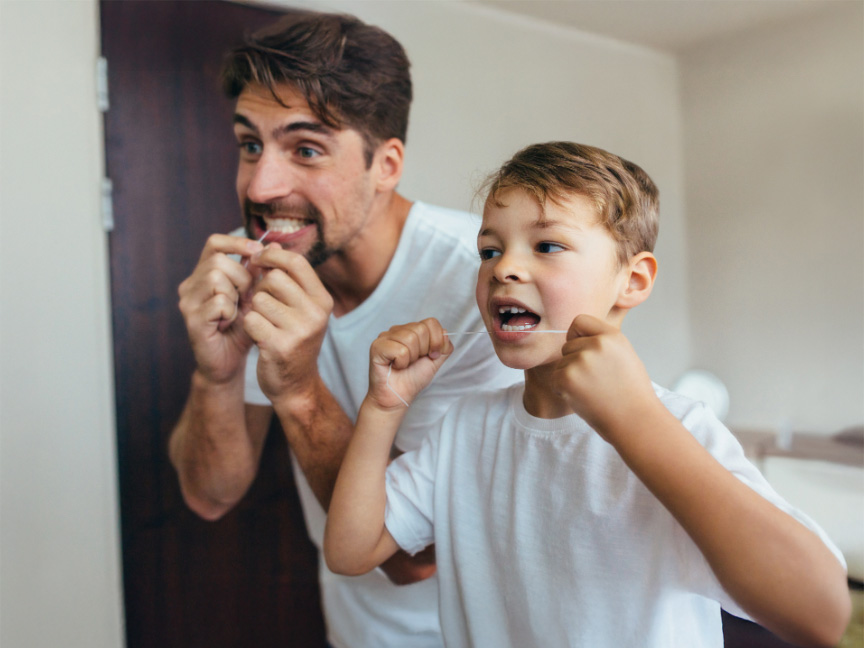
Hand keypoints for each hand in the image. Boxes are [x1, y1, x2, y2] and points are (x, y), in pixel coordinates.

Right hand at [178, 234, 265, 383]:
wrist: (229, 362)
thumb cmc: (242, 328)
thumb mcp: (254, 296)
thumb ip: (260, 273)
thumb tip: (274, 245)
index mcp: (203, 274)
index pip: (214, 243)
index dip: (236, 243)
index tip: (257, 252)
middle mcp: (191, 285)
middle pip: (218, 260)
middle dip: (241, 276)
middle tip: (248, 296)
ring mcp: (188, 302)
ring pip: (215, 277)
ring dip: (236, 294)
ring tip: (237, 310)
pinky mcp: (192, 320)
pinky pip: (218, 302)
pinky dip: (230, 311)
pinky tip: (229, 322)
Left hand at [243, 245, 334, 403]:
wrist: (296, 385)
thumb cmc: (293, 340)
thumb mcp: (300, 308)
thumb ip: (287, 278)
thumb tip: (269, 244)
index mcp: (323, 300)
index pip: (296, 262)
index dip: (273, 255)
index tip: (258, 259)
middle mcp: (316, 313)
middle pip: (274, 278)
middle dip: (260, 287)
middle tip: (261, 303)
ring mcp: (299, 331)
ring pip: (259, 299)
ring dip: (254, 309)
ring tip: (263, 323)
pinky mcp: (280, 346)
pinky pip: (251, 320)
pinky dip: (249, 326)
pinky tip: (258, 337)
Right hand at [368, 319, 452, 409]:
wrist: (398, 397)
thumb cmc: (413, 379)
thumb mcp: (435, 361)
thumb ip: (444, 346)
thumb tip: (445, 333)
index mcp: (411, 330)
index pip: (431, 322)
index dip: (436, 341)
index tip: (431, 356)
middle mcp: (397, 330)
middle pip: (421, 329)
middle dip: (423, 350)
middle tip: (413, 362)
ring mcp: (385, 337)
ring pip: (410, 338)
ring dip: (411, 358)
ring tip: (403, 364)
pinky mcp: (377, 347)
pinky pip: (400, 350)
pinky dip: (402, 363)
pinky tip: (395, 366)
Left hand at [551, 314, 656, 440]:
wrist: (635, 421)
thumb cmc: (631, 393)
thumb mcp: (624, 355)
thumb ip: (603, 342)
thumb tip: (577, 337)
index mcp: (612, 336)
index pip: (580, 321)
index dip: (577, 336)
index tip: (584, 350)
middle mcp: (596, 344)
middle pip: (568, 345)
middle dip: (575, 361)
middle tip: (596, 381)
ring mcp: (581, 361)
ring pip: (561, 363)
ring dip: (570, 377)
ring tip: (593, 391)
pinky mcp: (567, 378)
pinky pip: (555, 379)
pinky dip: (563, 390)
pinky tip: (584, 398)